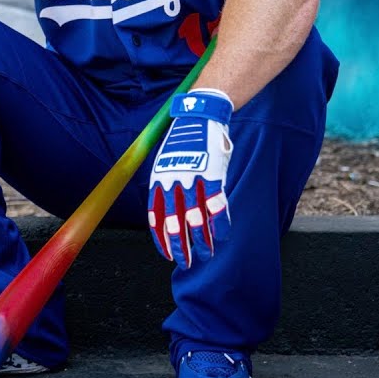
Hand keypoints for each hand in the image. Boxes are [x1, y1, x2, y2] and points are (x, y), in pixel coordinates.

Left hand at [148, 89, 233, 268]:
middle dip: (180, 246)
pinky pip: (217, 206)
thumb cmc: (184, 141)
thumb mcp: (166, 161)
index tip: (166, 254)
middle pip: (173, 222)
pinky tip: (223, 236)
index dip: (161, 238)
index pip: (155, 217)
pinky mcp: (213, 175)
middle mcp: (172, 182)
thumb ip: (166, 185)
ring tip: (207, 254)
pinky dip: (220, 223)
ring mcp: (193, 179)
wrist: (199, 115)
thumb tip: (166, 208)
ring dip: (202, 241)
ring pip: (196, 219)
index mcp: (158, 180)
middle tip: (185, 262)